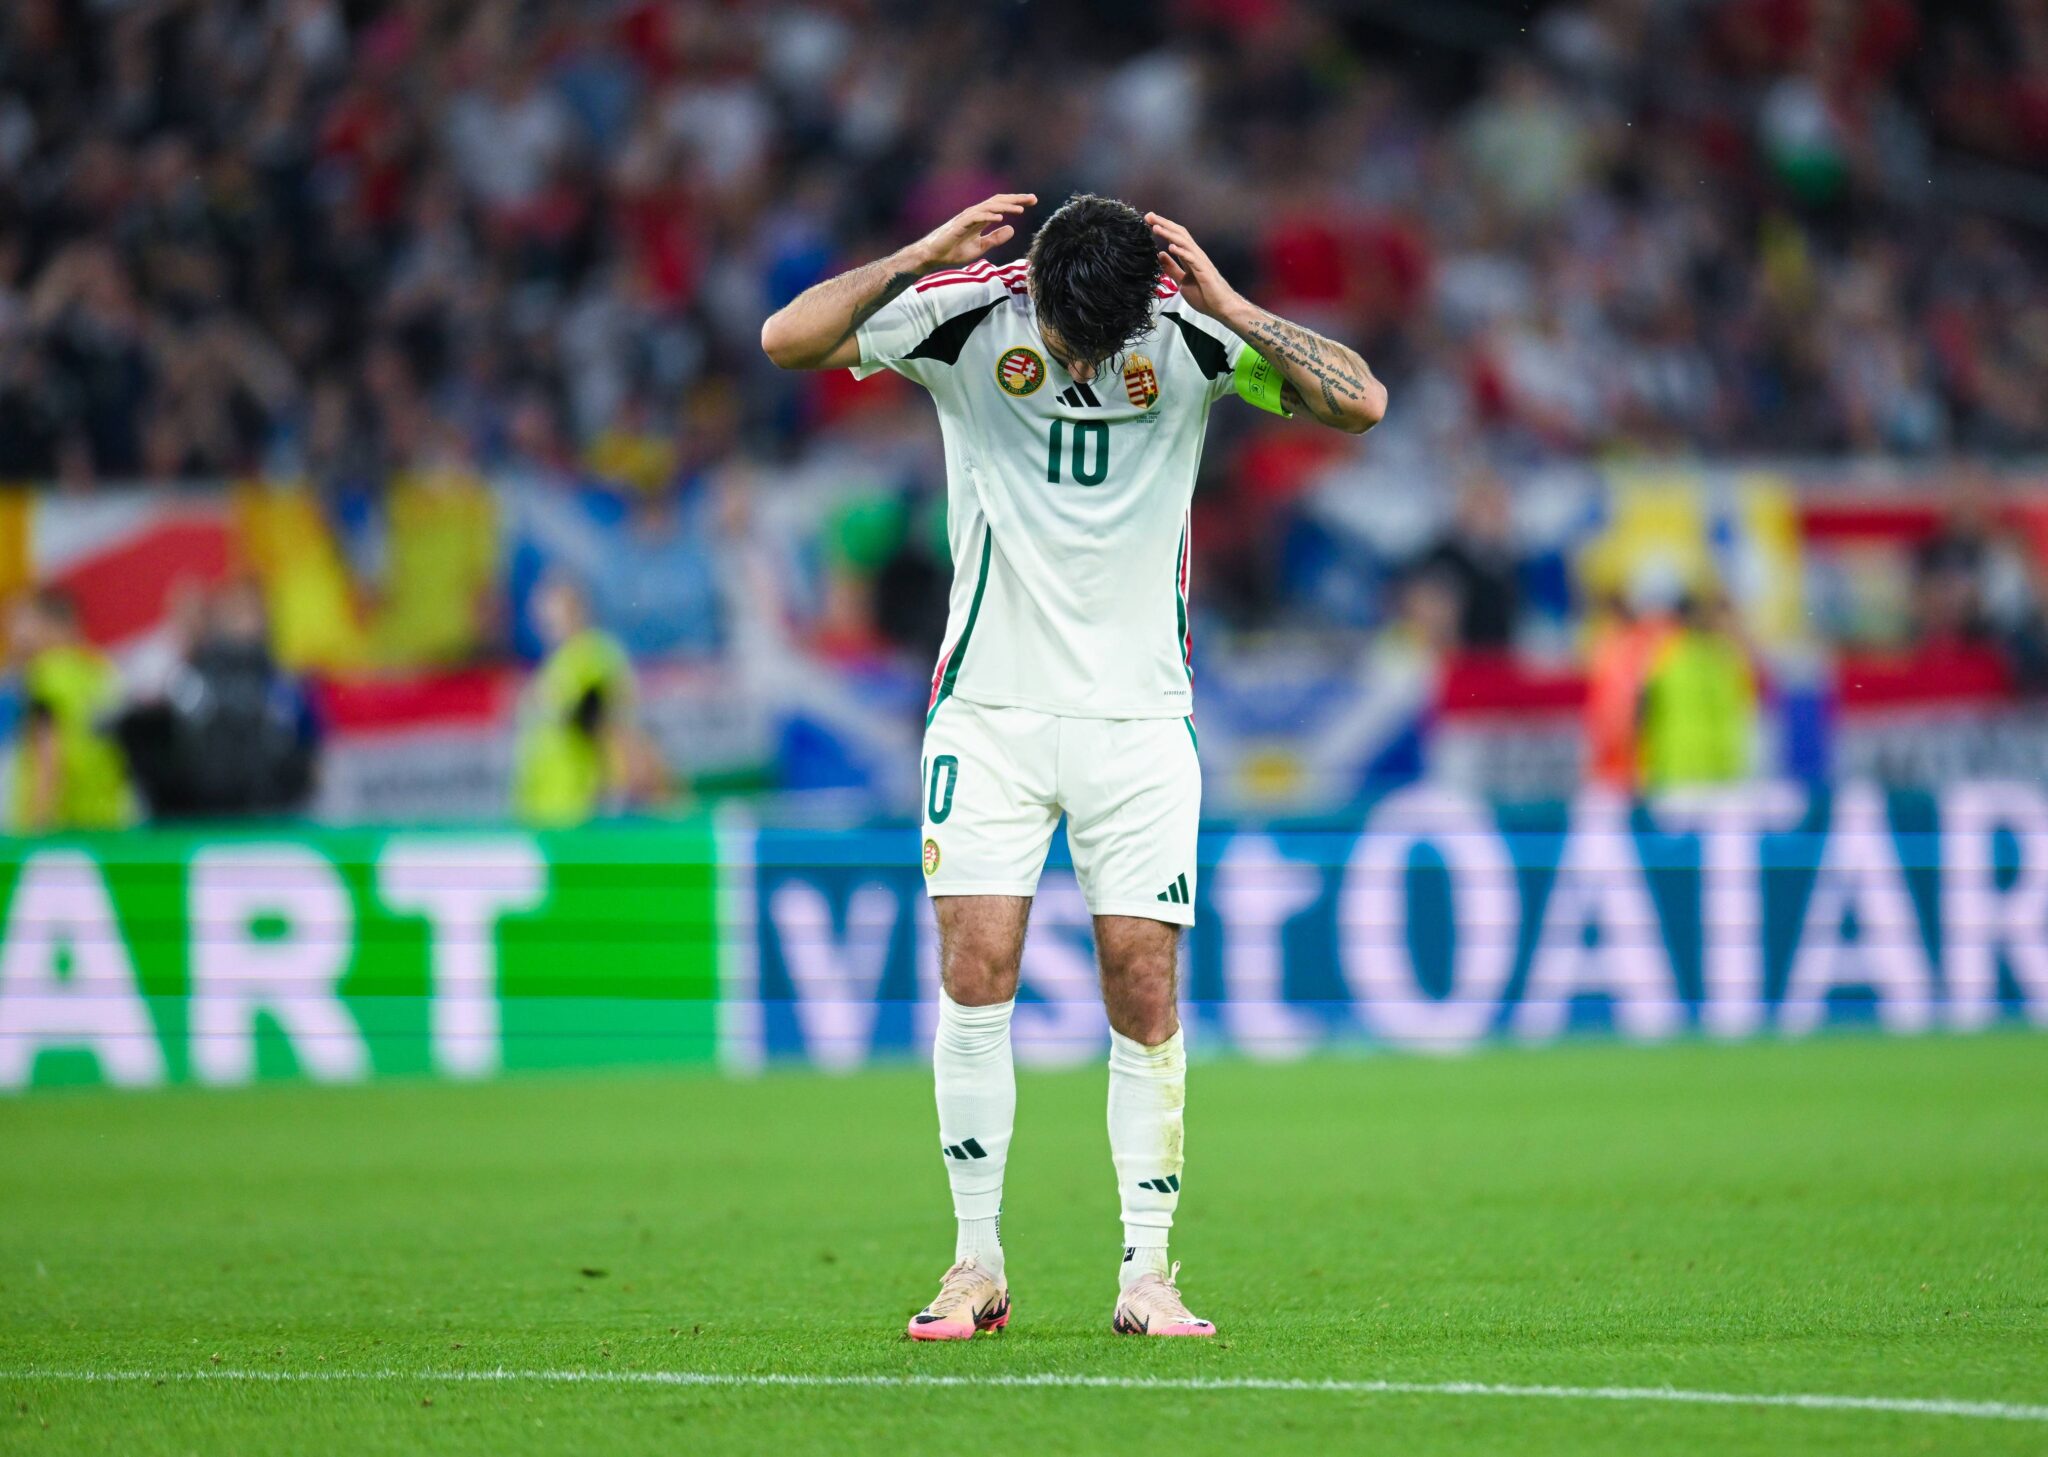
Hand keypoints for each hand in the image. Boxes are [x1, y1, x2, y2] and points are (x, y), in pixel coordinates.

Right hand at [913, 193, 1036, 269]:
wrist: (934, 256)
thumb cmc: (954, 250)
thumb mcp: (980, 247)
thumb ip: (995, 238)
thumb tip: (1012, 229)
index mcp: (980, 218)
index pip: (1001, 206)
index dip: (1017, 202)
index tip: (1033, 201)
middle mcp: (975, 214)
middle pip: (998, 202)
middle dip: (1016, 199)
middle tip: (1033, 198)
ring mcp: (966, 218)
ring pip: (989, 208)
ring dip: (1005, 208)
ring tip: (1021, 209)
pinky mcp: (959, 225)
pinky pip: (976, 218)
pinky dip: (988, 216)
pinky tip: (1000, 218)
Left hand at [1146, 212, 1242, 320]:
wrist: (1221, 307)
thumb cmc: (1204, 295)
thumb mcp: (1182, 281)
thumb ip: (1172, 268)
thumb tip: (1160, 254)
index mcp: (1189, 256)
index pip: (1175, 237)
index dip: (1163, 227)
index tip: (1148, 220)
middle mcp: (1195, 254)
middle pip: (1179, 233)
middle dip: (1164, 223)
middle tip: (1148, 216)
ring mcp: (1200, 261)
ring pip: (1184, 242)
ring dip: (1169, 234)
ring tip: (1156, 227)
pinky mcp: (1204, 270)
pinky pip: (1192, 258)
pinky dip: (1181, 251)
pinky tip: (1171, 247)